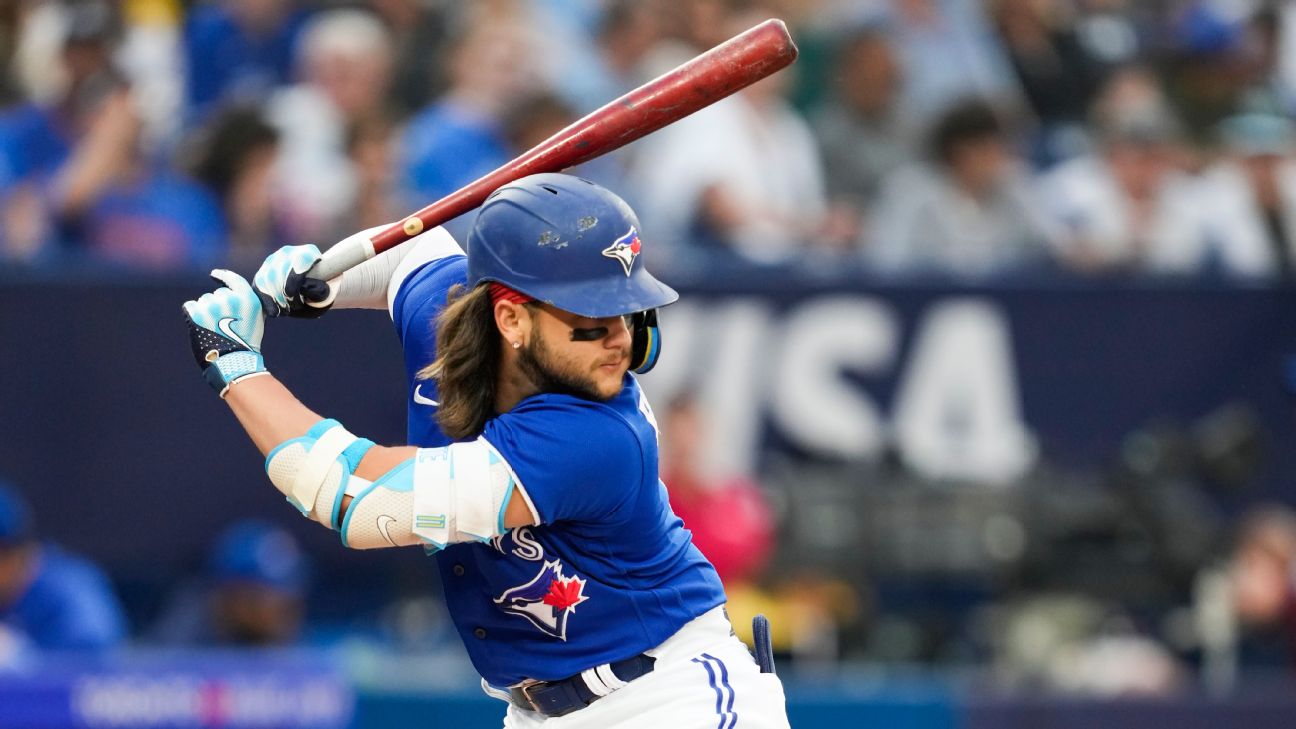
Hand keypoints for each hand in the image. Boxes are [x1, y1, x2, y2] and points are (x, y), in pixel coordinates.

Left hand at [183, 269, 266, 396]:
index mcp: (248, 299)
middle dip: (218, 304)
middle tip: (221, 324)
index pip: (233, 280)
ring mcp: (213, 305)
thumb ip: (246, 303)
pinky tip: (199, 326)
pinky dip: (192, 315)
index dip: (222, 275)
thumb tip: (231, 292)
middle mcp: (231, 298)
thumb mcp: (255, 319)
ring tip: (212, 329)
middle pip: (218, 294)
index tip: (214, 274)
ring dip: (206, 311)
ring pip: (204, 301)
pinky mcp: (197, 313)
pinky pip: (190, 306)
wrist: (234, 362)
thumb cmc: (245, 344)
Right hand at [253, 244, 334, 317]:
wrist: (311, 290)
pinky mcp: (262, 273)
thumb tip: (304, 289)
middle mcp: (288, 253)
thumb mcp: (326, 292)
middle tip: (294, 307)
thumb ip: (319, 291)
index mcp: (308, 252)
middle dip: (284, 294)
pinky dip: (265, 300)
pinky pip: (258, 285)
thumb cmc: (321, 292)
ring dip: (275, 298)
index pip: (301, 259)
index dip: (295, 280)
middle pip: (279, 271)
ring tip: (286, 310)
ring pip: (266, 278)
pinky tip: (274, 312)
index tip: (296, 298)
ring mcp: (272, 261)